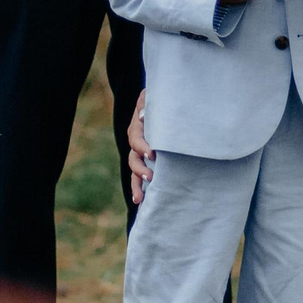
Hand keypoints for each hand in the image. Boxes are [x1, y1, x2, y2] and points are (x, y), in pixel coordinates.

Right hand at [126, 89, 152, 205]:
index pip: (136, 139)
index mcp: (137, 128)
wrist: (168, 105)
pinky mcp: (149, 164)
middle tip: (149, 178)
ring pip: (135, 173)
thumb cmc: (162, 99)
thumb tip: (142, 117)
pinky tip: (143, 206)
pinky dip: (141, 191)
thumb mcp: (151, 96)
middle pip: (133, 159)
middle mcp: (137, 144)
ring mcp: (142, 156)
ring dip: (136, 186)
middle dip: (139, 170)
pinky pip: (142, 179)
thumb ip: (145, 103)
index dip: (142, 147)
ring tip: (139, 199)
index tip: (152, 154)